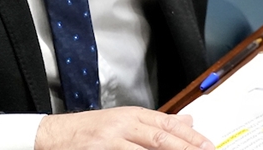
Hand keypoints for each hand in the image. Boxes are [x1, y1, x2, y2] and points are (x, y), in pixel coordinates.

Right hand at [35, 107, 214, 149]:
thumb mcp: (124, 120)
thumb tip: (188, 120)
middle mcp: (122, 126)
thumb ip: (155, 123)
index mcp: (132, 115)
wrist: (55, 135)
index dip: (189, 136)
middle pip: (159, 137)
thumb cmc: (90, 130)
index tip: (207, 145)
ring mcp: (109, 141)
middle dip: (184, 148)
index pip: (167, 125)